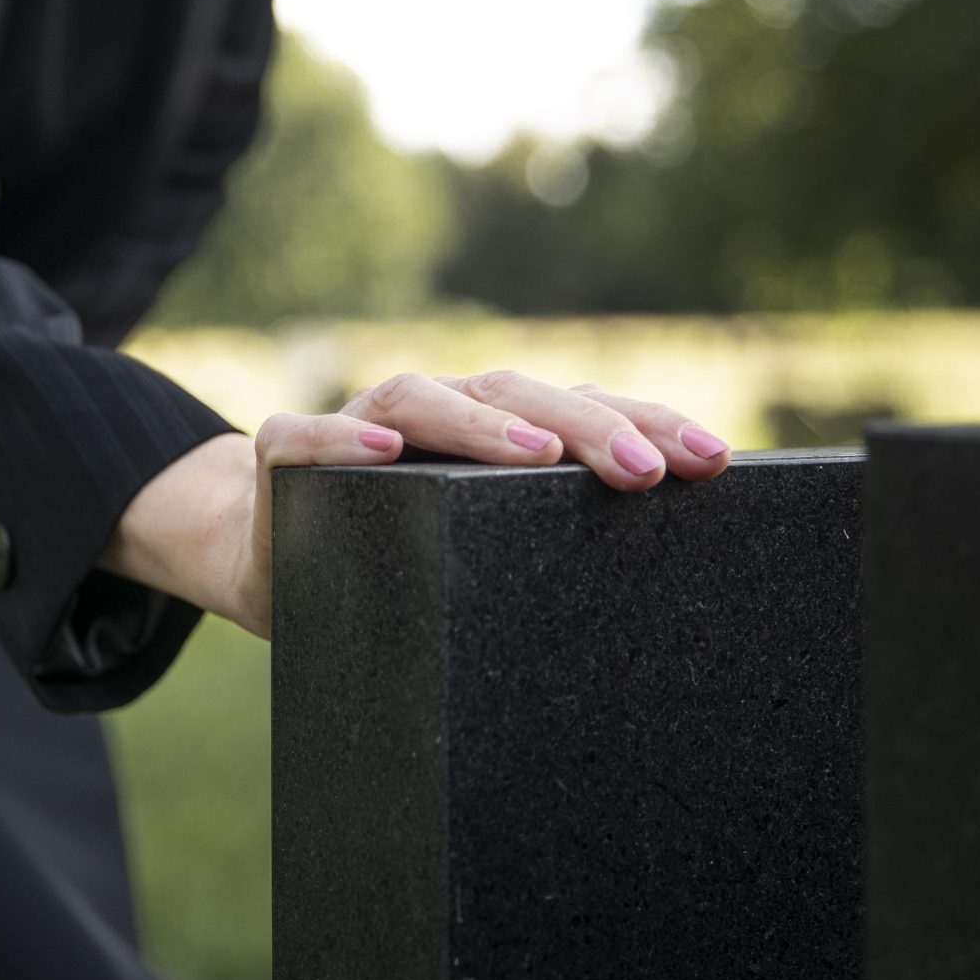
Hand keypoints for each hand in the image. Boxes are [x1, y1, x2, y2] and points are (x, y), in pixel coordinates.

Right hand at [100, 371, 731, 638]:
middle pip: (513, 392)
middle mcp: (432, 410)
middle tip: (645, 472)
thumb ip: (547, 550)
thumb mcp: (480, 557)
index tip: (712, 461)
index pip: (578, 408)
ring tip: (534, 454)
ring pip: (419, 397)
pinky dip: (338, 435)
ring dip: (478, 419)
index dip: (647, 423)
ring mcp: (359, 424)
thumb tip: (670, 587)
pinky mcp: (288, 451)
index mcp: (493, 427)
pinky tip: (380, 449)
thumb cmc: (397, 562)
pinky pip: (304, 435)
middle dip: (585, 426)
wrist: (267, 561)